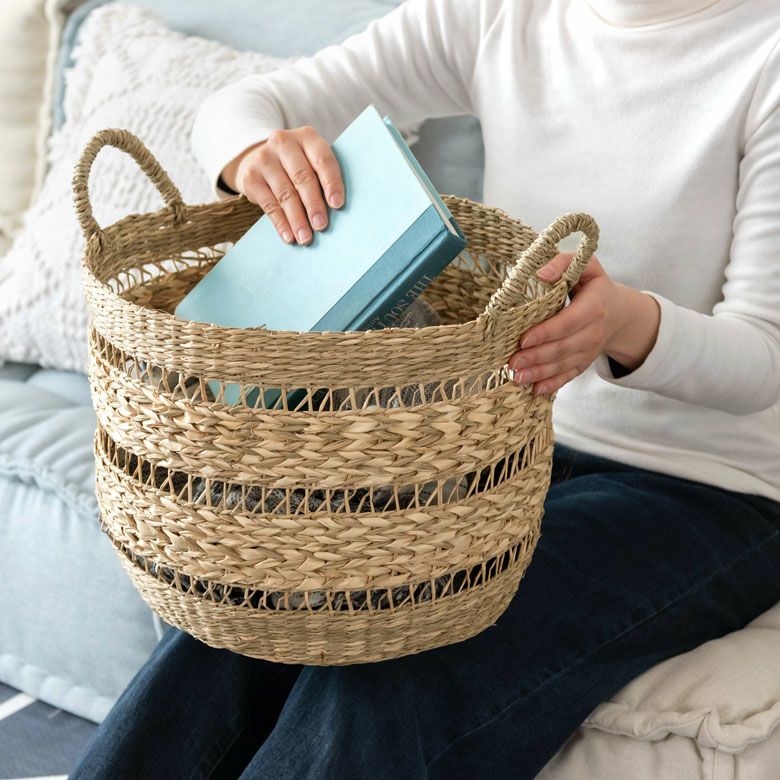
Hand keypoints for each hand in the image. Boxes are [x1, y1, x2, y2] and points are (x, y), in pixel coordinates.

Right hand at [221, 126, 344, 244]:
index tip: (337, 205)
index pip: (322, 160)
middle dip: (313, 204)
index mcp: (307, 137)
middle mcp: (283, 142)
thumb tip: (336, 212)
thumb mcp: (312, 163)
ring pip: (285, 193)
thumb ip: (323, 179)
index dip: (331, 183)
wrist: (263, 162)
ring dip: (297, 219)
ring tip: (305, 238)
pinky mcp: (251, 176)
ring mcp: (264, 158)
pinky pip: (269, 204)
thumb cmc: (298, 167)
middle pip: (302, 177)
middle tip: (321, 226)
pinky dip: (280, 223)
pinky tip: (288, 236)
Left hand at [507, 253, 660, 395]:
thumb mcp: (585, 265)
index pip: (568, 323)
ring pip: (563, 365)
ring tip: (517, 377)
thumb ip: (563, 263)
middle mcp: (594, 332)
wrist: (619, 312)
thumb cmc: (593, 285)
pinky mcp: (584, 362)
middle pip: (563, 348)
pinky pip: (569, 376)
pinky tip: (535, 391)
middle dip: (536, 357)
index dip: (546, 332)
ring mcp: (590, 350)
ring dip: (539, 373)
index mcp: (594, 307)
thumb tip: (540, 275)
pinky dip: (552, 385)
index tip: (524, 340)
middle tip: (512, 362)